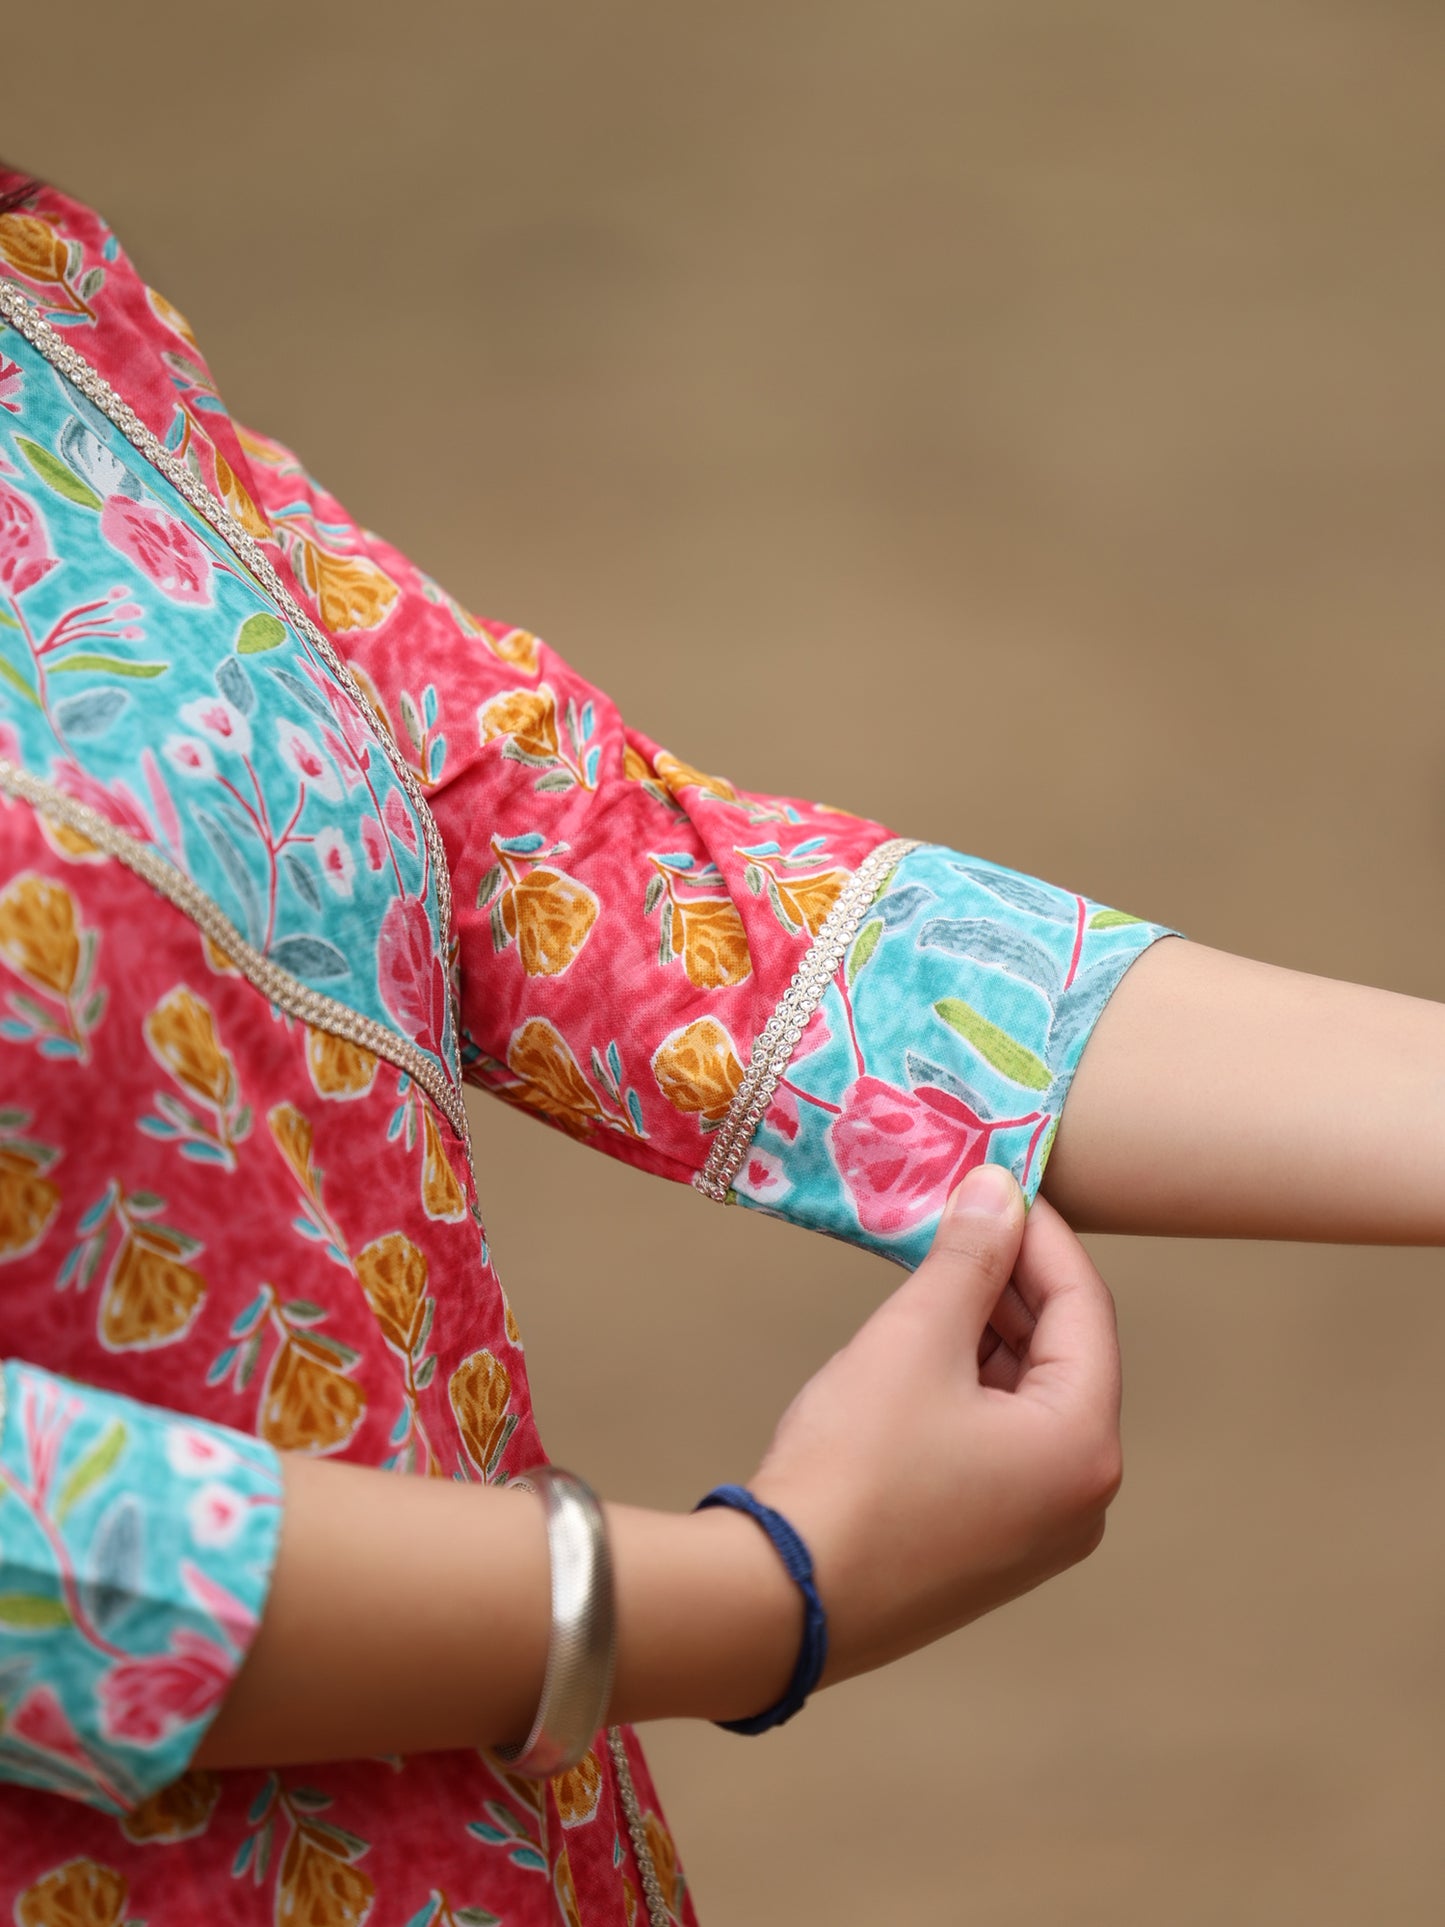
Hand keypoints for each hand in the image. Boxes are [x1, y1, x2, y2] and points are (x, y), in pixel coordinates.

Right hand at [750, 1163, 1122, 1685]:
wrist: (780, 1600)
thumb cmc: (855, 1467)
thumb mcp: (914, 1340)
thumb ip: (968, 1259)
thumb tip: (1000, 1190)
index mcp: (1084, 1445)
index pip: (1085, 1308)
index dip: (1041, 1236)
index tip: (996, 1184)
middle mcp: (1081, 1498)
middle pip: (1062, 1357)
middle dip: (1011, 1283)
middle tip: (957, 1222)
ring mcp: (1036, 1535)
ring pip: (1027, 1402)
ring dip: (986, 1334)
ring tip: (931, 1277)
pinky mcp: (987, 1552)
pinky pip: (999, 1446)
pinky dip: (969, 1389)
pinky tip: (920, 1352)